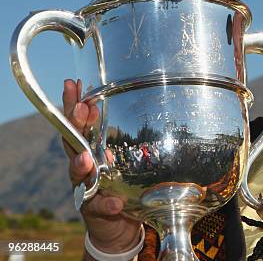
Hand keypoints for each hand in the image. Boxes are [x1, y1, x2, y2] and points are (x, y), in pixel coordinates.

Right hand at [62, 79, 141, 253]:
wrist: (117, 224)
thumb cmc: (121, 182)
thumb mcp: (124, 156)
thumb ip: (126, 135)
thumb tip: (144, 101)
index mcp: (89, 147)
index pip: (78, 122)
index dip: (73, 103)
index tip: (74, 83)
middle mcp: (82, 165)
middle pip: (72, 141)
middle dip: (74, 124)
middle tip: (81, 108)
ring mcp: (84, 188)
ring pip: (77, 175)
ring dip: (81, 165)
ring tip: (86, 158)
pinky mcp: (93, 211)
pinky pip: (99, 207)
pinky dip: (107, 204)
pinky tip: (115, 203)